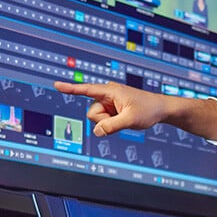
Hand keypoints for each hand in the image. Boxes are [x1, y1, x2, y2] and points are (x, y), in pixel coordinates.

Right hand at [53, 81, 172, 136]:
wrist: (160, 109)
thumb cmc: (148, 110)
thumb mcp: (130, 120)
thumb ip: (112, 126)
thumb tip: (97, 131)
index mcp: (110, 91)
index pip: (86, 90)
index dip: (70, 89)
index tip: (56, 85)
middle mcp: (107, 95)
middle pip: (92, 113)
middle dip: (103, 120)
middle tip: (121, 118)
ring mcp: (109, 102)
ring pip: (97, 118)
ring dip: (109, 122)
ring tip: (124, 117)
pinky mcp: (111, 109)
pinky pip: (104, 120)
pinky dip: (111, 123)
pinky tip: (123, 119)